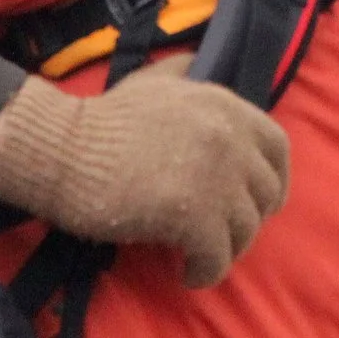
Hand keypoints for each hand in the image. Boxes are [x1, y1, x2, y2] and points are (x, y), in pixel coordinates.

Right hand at [0, 57, 290, 286]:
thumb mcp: (153, 81)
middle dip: (246, 219)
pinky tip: (186, 274)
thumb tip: (200, 64)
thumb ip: (184, 73)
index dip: (273, 179)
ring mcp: (214, 177)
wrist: (60, 149)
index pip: (278, 148)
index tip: (258, 201)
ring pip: (246, 230)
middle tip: (220, 233)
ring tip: (198, 255)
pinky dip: (204, 273)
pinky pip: (217, 258)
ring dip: (225, 249)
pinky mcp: (193, 215)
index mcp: (224, 106)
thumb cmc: (101, 120)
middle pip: (265, 195)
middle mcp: (229, 138)